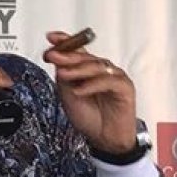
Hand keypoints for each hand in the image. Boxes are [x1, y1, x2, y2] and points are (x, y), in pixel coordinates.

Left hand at [43, 31, 136, 153]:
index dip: (66, 41)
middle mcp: (103, 71)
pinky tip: (79, 90)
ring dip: (78, 69)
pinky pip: (108, 81)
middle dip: (68, 55)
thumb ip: (64, 77)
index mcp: (89, 70)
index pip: (78, 51)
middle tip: (54, 55)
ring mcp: (115, 77)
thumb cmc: (90, 118)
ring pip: (97, 66)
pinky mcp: (125, 87)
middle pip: (86, 57)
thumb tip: (57, 59)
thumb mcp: (68, 95)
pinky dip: (92, 85)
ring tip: (63, 74)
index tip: (52, 37)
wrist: (104, 139)